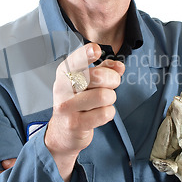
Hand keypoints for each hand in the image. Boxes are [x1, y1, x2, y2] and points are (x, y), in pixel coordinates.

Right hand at [45, 43, 124, 181]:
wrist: (63, 132)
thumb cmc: (77, 102)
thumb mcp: (87, 83)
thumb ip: (104, 70)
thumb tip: (119, 66)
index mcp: (64, 74)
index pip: (74, 61)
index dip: (85, 54)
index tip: (96, 50)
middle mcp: (62, 88)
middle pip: (97, 76)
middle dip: (113, 79)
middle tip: (113, 84)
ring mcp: (67, 107)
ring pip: (103, 96)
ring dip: (110, 98)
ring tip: (103, 102)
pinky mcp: (75, 124)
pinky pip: (104, 113)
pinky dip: (109, 113)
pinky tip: (100, 114)